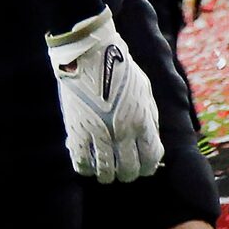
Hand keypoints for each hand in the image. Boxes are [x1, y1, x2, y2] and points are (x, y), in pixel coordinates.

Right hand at [45, 9, 163, 183]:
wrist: (88, 53)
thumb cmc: (119, 68)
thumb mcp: (144, 90)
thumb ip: (149, 117)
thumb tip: (151, 142)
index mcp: (142, 120)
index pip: (151, 158)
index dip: (149, 166)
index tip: (145, 166)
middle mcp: (122, 131)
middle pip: (130, 170)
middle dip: (129, 173)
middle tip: (124, 169)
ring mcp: (98, 133)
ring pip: (106, 173)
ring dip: (108, 175)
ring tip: (106, 171)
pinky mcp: (77, 132)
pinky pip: (82, 164)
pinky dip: (86, 169)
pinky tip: (88, 164)